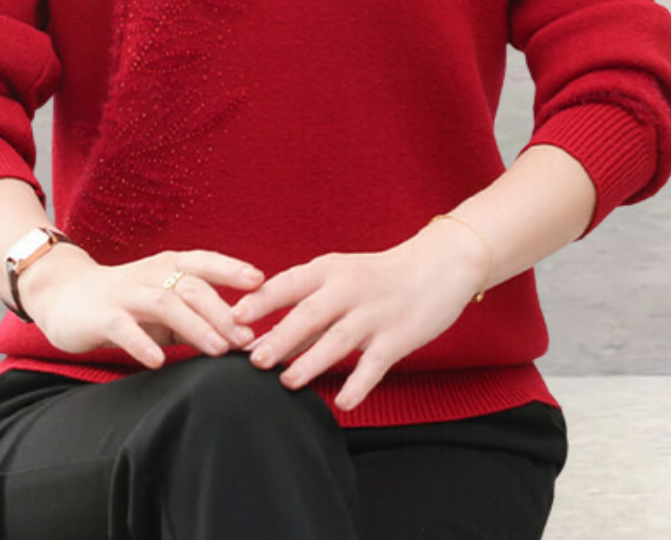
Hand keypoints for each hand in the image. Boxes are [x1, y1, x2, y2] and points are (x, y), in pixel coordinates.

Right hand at [23, 246, 263, 367]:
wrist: (65, 295)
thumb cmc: (128, 303)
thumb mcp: (166, 307)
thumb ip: (199, 318)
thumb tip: (244, 338)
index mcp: (170, 266)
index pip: (206, 262)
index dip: (233, 269)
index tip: (261, 282)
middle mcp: (151, 274)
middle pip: (193, 286)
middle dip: (222, 311)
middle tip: (247, 338)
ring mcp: (126, 294)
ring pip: (165, 303)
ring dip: (194, 326)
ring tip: (218, 349)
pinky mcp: (102, 316)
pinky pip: (123, 328)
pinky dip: (142, 343)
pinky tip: (159, 360)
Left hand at [231, 225, 486, 410]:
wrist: (437, 267)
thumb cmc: (376, 278)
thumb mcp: (338, 281)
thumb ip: (305, 309)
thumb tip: (262, 339)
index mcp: (329, 270)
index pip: (288, 283)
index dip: (261, 301)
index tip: (234, 317)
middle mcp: (349, 289)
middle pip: (310, 313)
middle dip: (282, 336)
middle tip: (255, 360)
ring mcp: (374, 314)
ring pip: (340, 339)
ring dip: (313, 361)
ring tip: (288, 382)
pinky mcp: (399, 336)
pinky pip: (375, 364)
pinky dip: (358, 384)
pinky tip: (341, 403)